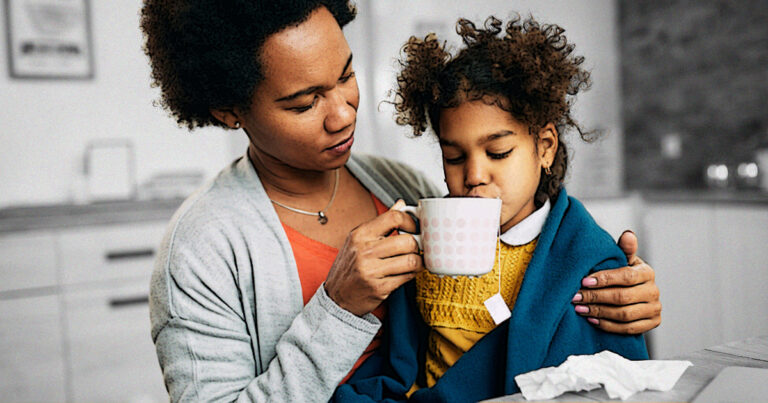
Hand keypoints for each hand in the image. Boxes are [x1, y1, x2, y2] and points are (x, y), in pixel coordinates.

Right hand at [325, 200, 422, 315]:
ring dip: (418, 262)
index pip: (394, 217)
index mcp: (360, 234)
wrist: (336, 297)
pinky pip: (407, 277)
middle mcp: (364, 251)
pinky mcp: (379, 288)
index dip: (411, 222)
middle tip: (415, 249)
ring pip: (411, 260)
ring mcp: (371, 270)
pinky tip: (406, 273)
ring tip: (413, 262)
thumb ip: (381, 223)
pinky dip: (411, 275)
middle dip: (417, 246)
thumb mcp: (359, 240)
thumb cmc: (350, 267)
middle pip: (407, 241)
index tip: (414, 229)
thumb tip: (400, 204)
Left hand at [572, 230, 661, 333]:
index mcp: (647, 272)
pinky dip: (608, 325)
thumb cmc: (624, 273)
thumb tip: (628, 235)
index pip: (626, 276)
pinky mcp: (652, 323)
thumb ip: (624, 249)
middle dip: (596, 297)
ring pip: (624, 315)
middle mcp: (654, 291)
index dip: (604, 279)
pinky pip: (628, 329)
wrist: (635, 293)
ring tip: (579, 308)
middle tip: (575, 297)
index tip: (583, 281)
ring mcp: (654, 309)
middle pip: (622, 297)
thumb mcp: (624, 260)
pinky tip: (592, 319)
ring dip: (599, 312)